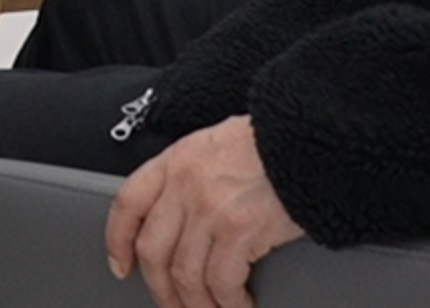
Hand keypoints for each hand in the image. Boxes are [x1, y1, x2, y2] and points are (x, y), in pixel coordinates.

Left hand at [107, 116, 305, 307]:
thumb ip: (192, 175)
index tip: (120, 265)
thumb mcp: (217, 144)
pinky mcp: (239, 231)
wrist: (312, 138)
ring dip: (196, 304)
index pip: (128, 203)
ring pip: (184, 275)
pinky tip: (239, 306)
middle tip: (174, 305)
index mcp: (176, 160)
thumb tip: (182, 216)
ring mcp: (209, 209)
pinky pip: (221, 283)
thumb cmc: (274, 142)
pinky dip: (229, 303)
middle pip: (153, 250)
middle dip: (160, 288)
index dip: (117, 240)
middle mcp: (185, 185)